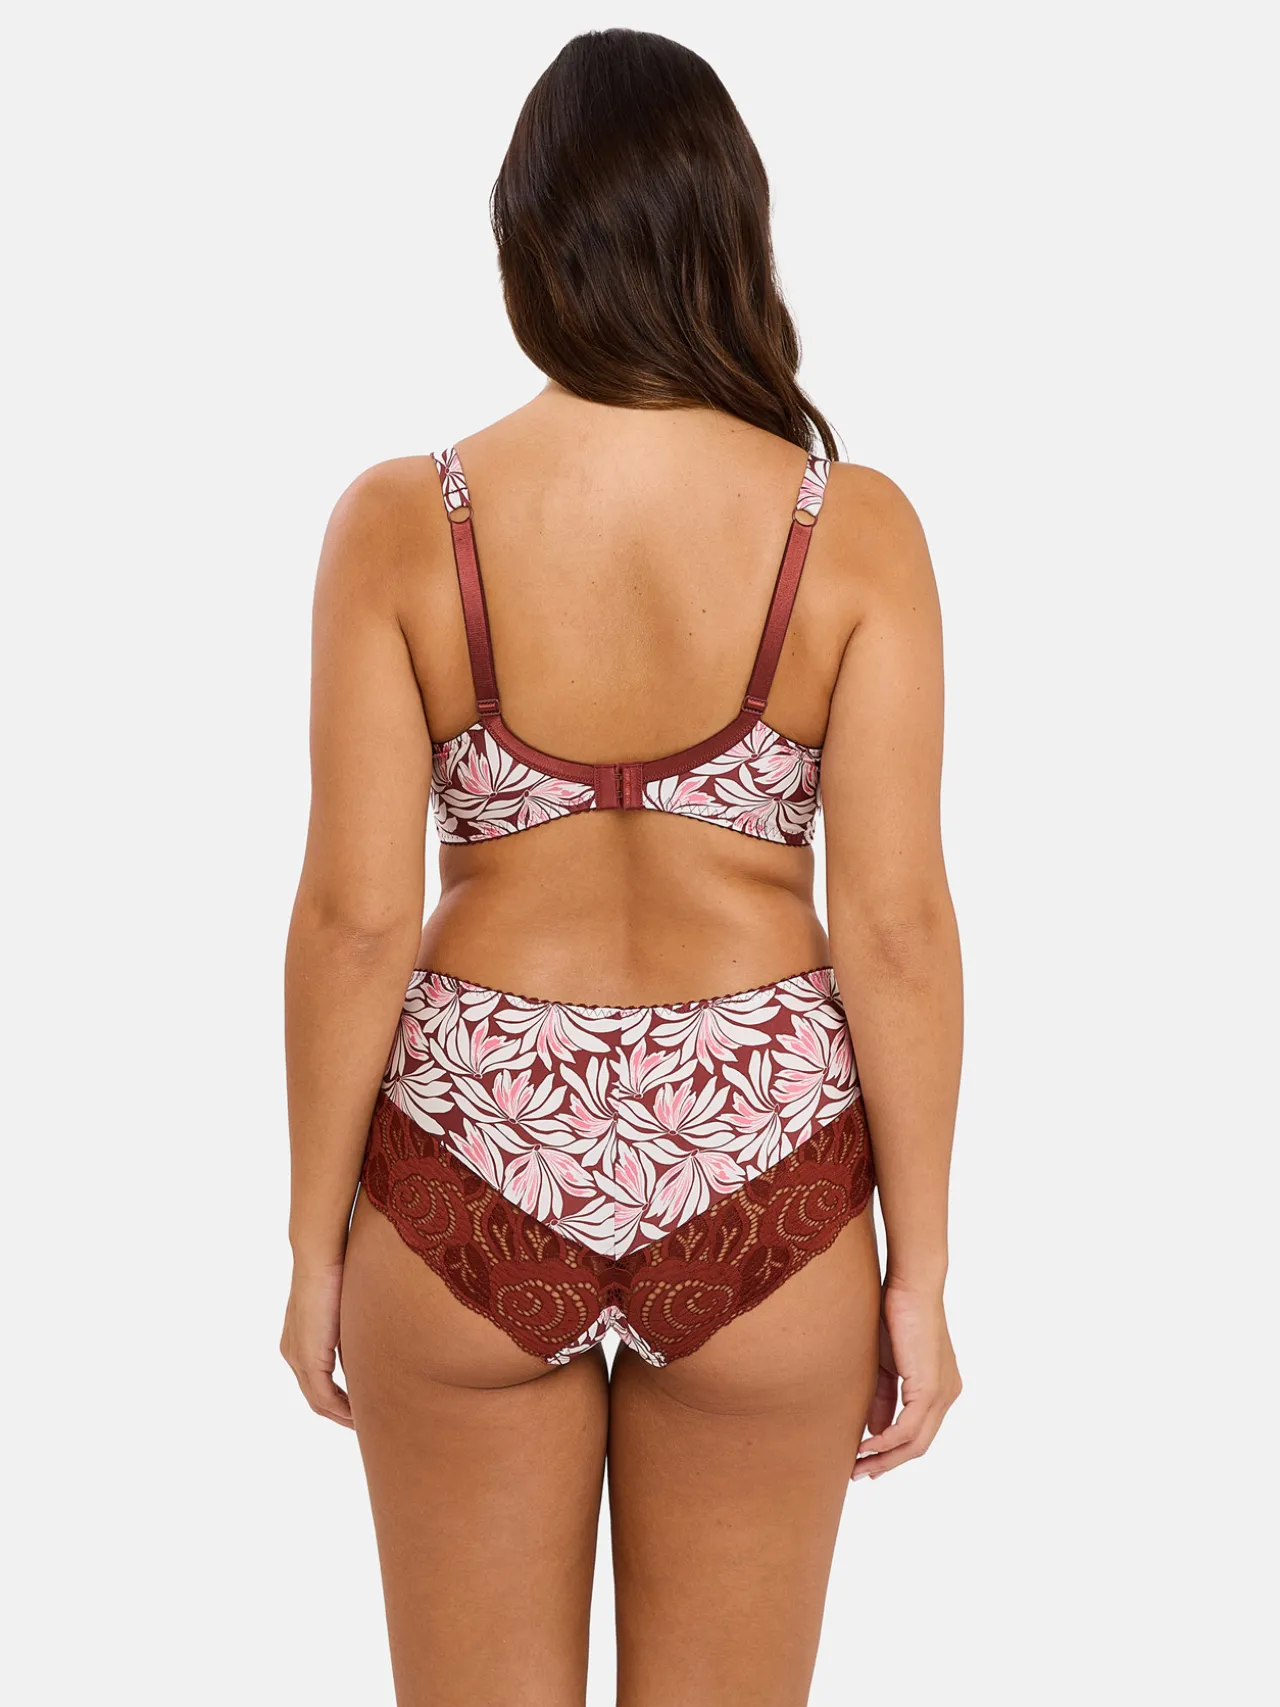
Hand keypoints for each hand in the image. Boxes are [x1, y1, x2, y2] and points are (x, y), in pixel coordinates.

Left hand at [280, 1261, 352, 1427]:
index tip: (359, 1407)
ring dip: (341, 1416)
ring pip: (317, 1401)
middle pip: (315, 1398)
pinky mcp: (308, 1358)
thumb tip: (371, 1344)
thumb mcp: (346, 1307)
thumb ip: (351, 1330)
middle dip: (339, 1414)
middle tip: (364, 1425)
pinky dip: (341, 1409)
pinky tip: (358, 1415)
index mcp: (299, 1340)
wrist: (321, 1256)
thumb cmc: (337, 1270)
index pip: (315, 1381)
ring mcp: (297, 1357)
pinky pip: (323, 1396)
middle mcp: (292, 1352)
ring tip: (365, 1425)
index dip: (336, 1398)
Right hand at [853, 1280, 959, 1478]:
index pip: (918, 1432)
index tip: (866, 1460)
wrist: (910, 1285)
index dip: (893, 1451)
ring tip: (857, 1465)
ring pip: (916, 1443)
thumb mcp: (886, 1364)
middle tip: (859, 1473)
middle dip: (887, 1462)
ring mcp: (942, 1394)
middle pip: (919, 1445)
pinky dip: (887, 1441)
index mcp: (940, 1388)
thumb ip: (884, 1398)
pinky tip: (866, 1446)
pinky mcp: (930, 1389)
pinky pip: (909, 1429)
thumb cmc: (895, 1314)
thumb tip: (876, 1431)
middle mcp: (947, 1395)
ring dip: (885, 1458)